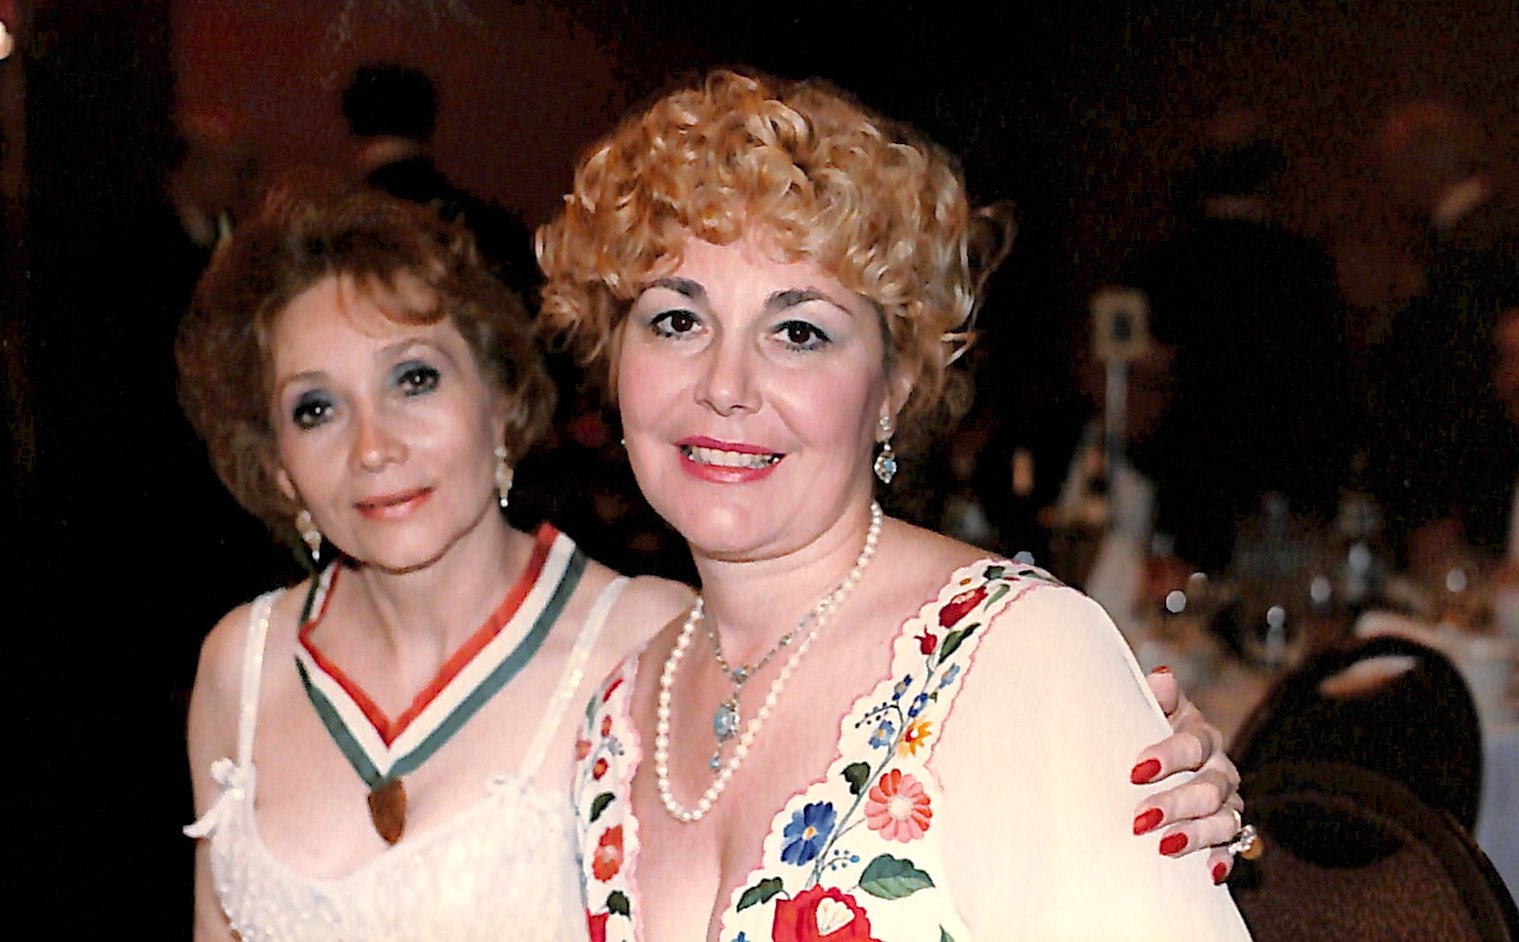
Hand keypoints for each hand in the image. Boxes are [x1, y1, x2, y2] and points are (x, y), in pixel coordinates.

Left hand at [1130, 666, 1243, 884]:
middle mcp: (1220, 769)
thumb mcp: (1151, 714)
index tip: (1136, 769)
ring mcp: (1227, 803)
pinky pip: (1233, 849)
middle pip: (1207, 789)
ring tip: (1164, 847)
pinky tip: (1208, 873)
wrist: (1158, 766)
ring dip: (1194, 835)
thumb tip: (1160, 676)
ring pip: (1223, 821)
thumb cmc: (1150, 734)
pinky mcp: (1226, 832)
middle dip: (1174, 804)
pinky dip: (1222, 860)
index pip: (1192, 745)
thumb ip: (1156, 699)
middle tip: (1139, 818)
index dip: (1167, 756)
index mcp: (1202, 736)